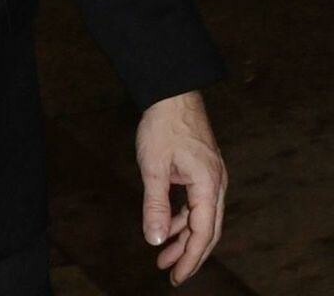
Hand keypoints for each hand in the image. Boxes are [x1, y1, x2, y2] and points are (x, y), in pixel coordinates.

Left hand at [136, 90, 226, 285]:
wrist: (172, 93)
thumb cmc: (163, 126)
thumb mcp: (153, 167)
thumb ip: (155, 205)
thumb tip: (155, 239)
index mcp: (209, 186)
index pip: (203, 233)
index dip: (190, 258)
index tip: (176, 276)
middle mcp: (217, 185)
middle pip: (207, 230)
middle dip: (189, 254)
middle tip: (171, 274)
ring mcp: (211, 178)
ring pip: (201, 217)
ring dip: (183, 236)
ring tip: (163, 255)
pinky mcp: (202, 172)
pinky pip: (196, 203)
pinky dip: (182, 217)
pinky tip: (167, 226)